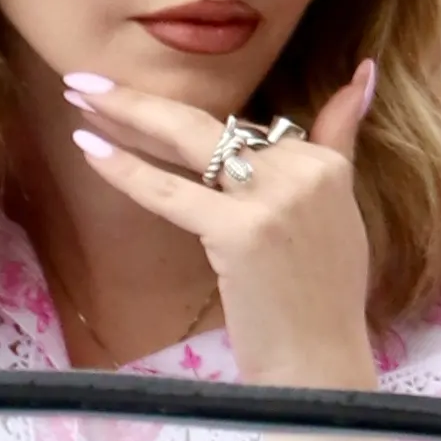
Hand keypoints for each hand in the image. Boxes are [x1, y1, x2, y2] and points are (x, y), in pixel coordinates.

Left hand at [68, 57, 381, 390]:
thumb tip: (362, 73)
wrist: (319, 366)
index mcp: (326, 164)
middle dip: (140, 97)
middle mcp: (304, 170)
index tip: (139, 93)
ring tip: (77, 95)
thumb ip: (340, 141)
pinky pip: (170, 191)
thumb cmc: (322, 302)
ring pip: (187, 141)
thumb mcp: (341, 212)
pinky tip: (89, 148)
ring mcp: (272, 199)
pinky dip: (126, 169)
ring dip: (124, 114)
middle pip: (210, 121)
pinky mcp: (240, 231)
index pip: (248, 125)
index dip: (186, 111)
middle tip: (84, 79)